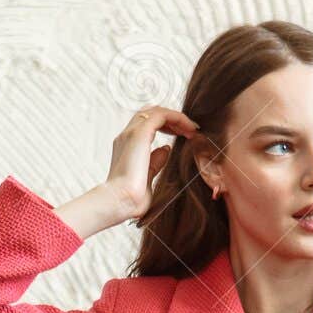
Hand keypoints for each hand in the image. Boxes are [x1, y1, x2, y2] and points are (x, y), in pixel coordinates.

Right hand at [103, 104, 199, 222]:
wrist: (120, 201)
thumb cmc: (131, 198)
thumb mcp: (148, 177)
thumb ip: (155, 162)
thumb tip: (166, 150)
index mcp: (126, 146)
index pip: (146, 124)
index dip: (166, 125)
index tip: (183, 135)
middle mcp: (126, 136)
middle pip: (150, 113)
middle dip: (171, 118)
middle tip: (189, 130)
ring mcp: (131, 133)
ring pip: (156, 111)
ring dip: (176, 117)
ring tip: (192, 128)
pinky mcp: (140, 134)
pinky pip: (161, 115)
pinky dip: (177, 118)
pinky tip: (189, 129)